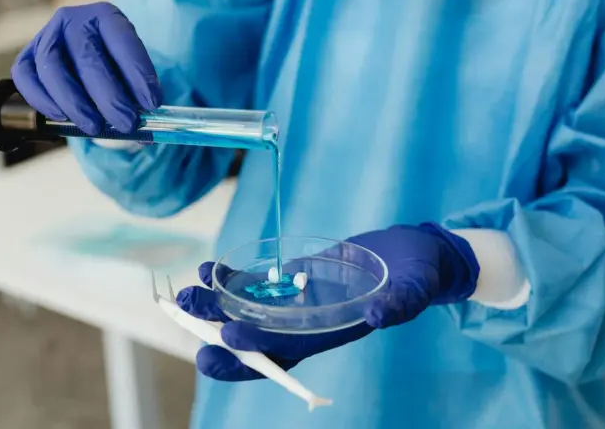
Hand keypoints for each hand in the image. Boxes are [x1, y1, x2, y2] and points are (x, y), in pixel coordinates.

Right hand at [11, 2, 161, 135]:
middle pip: (88, 59)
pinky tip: (62, 118)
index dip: (137, 73)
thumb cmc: (112, 66)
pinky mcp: (26, 57)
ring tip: (95, 128)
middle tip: (127, 123)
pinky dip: (43, 101)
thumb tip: (147, 126)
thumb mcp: (129, 69)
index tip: (151, 103)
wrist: (83, 58)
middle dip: (110, 98)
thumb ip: (136, 93)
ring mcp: (46, 37)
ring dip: (75, 104)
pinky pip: (26, 78)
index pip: (122, 41)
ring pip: (53, 69)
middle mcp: (73, 21)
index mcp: (106, 17)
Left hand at [177, 223, 478, 380]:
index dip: (255, 350)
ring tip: (186, 290)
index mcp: (331, 333)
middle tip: (186, 311)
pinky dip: (230, 279)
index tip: (228, 338)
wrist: (412, 254)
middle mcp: (307, 323)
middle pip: (255, 337)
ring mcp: (297, 301)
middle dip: (218, 330)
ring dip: (215, 303)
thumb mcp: (414, 289)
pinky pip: (255, 285)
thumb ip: (399, 302)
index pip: (287, 350)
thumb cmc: (418, 275)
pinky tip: (208, 269)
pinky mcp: (292, 278)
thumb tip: (380, 315)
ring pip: (247, 310)